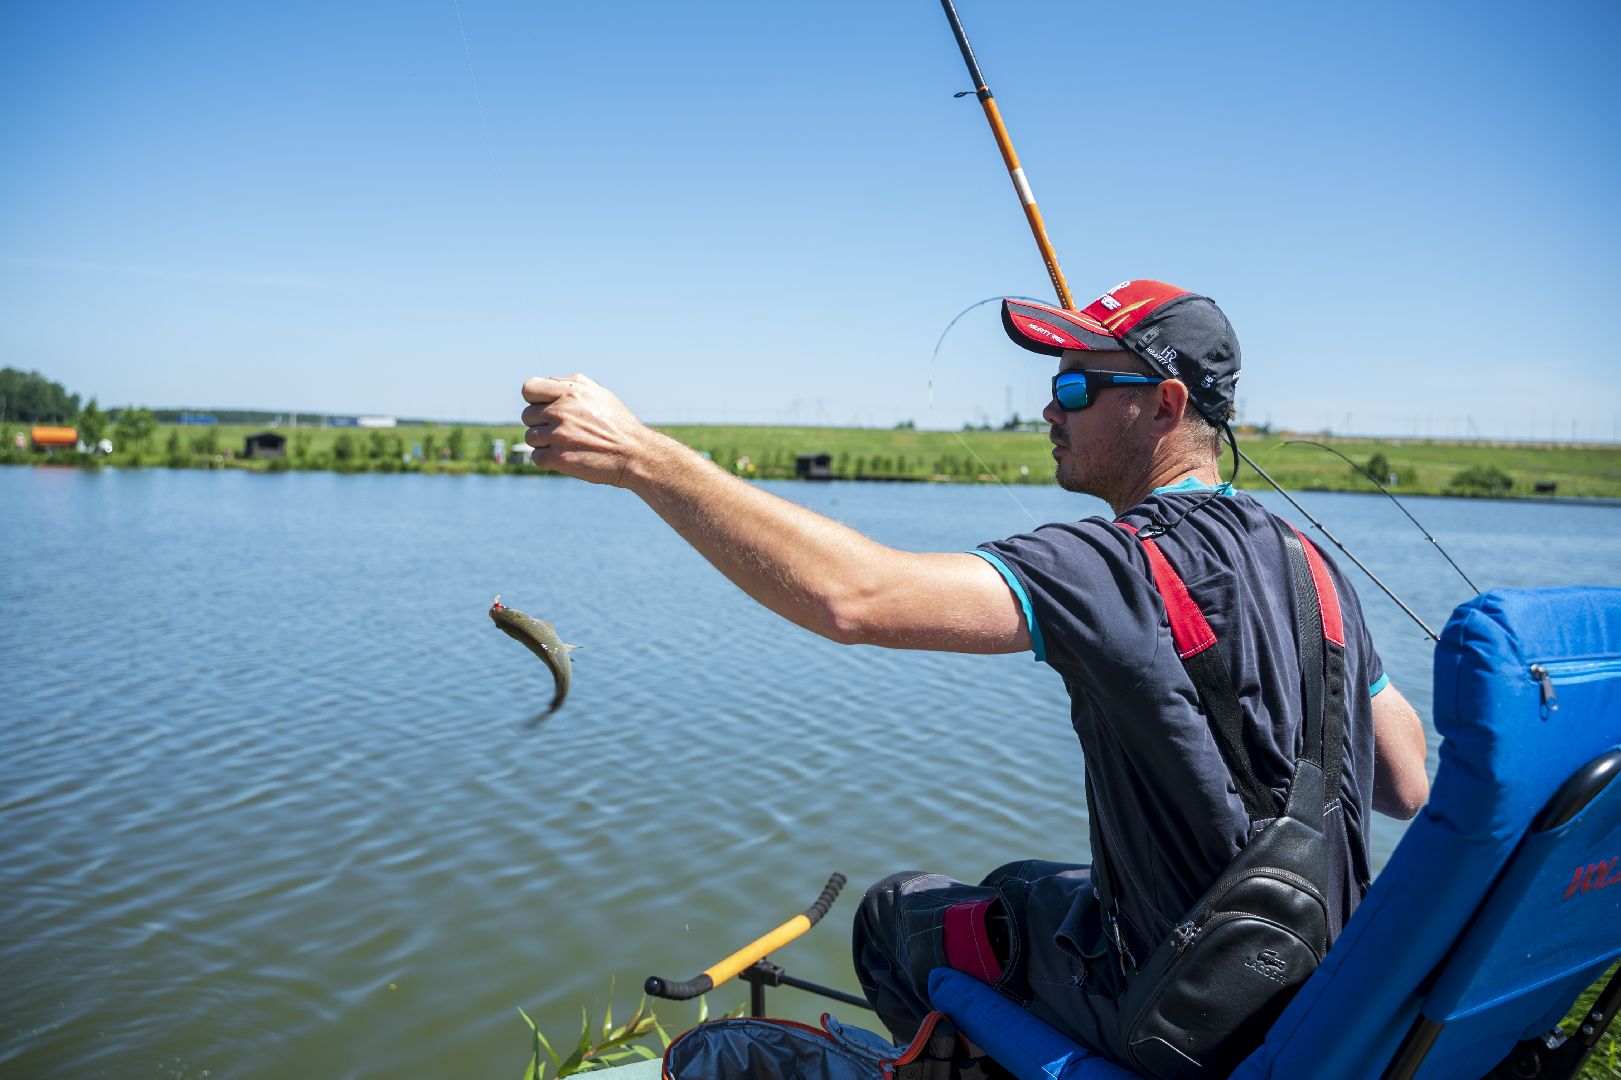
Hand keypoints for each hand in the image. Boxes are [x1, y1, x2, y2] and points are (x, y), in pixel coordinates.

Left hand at [520, 374, 653, 487]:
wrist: (635, 454)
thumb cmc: (619, 424)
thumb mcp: (601, 394)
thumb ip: (573, 383)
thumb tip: (550, 380)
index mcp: (569, 392)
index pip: (528, 388)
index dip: (534, 399)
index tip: (544, 408)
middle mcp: (561, 411)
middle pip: (527, 416)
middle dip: (541, 423)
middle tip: (562, 431)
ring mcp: (558, 435)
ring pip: (531, 437)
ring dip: (544, 443)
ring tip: (567, 445)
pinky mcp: (559, 458)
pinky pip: (536, 458)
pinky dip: (547, 460)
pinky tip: (566, 457)